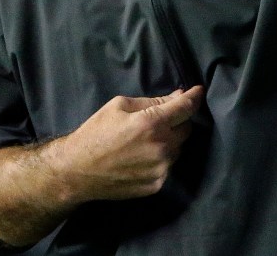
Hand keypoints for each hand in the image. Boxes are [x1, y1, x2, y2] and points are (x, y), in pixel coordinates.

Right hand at [58, 86, 204, 202]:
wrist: (77, 170)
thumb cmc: (96, 131)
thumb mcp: (120, 105)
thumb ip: (153, 101)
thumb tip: (178, 97)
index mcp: (152, 123)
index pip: (186, 108)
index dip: (195, 97)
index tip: (199, 91)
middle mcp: (162, 147)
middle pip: (186, 128)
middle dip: (178, 120)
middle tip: (160, 118)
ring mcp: (161, 169)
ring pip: (178, 148)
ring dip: (170, 140)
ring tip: (146, 139)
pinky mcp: (157, 185)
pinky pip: (168, 166)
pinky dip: (161, 158)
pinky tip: (142, 156)